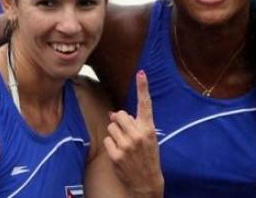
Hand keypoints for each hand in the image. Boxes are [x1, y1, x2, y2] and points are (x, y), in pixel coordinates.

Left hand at [104, 70, 163, 197]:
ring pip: (111, 127)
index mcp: (149, 128)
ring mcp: (126, 145)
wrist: (147, 182)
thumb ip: (135, 124)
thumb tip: (112, 114)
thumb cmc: (148, 156)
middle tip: (125, 130)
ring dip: (114, 133)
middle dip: (119, 120)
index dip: (143, 87)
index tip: (141, 73)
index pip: (145, 104)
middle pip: (119, 114)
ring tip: (124, 144)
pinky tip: (119, 153)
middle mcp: (138, 135)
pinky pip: (107, 140)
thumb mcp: (148, 138)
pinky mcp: (116, 155)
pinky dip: (111, 144)